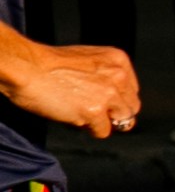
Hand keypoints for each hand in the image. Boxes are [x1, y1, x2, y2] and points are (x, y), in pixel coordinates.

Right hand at [0, 40, 141, 138]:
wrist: (26, 67)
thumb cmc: (47, 64)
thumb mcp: (86, 60)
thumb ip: (104, 75)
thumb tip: (113, 99)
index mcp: (118, 60)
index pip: (131, 91)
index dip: (116, 100)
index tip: (101, 101)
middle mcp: (119, 76)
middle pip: (130, 108)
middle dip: (113, 113)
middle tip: (91, 111)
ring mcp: (109, 94)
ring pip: (122, 121)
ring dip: (102, 122)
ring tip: (79, 112)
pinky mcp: (95, 111)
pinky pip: (103, 131)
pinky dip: (88, 129)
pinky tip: (72, 116)